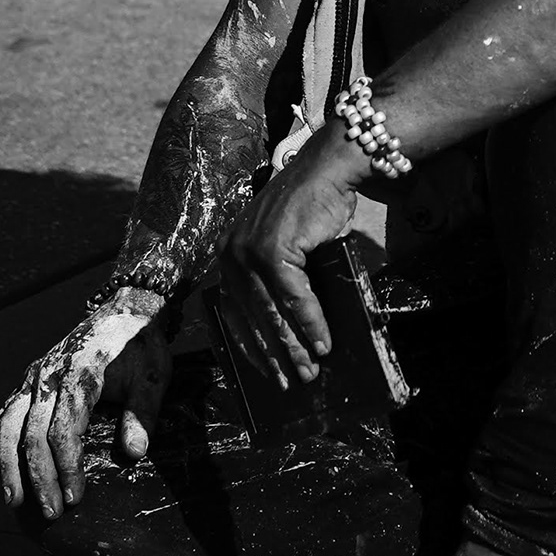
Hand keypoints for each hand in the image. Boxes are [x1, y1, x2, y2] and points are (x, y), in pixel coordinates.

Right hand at [0, 288, 169, 519]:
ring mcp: (33, 376)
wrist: (123, 310)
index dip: (66, 467)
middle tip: (52, 513)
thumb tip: (134, 453)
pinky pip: (4, 417)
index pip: (63, 430)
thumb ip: (144, 414)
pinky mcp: (28, 382)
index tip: (76, 498)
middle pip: (32, 434)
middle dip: (40, 477)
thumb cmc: (141, 347)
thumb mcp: (153, 377)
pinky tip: (5, 474)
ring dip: (8, 467)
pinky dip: (0, 447)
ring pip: (7, 426)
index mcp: (79, 373)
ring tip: (15, 502)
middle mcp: (47, 374)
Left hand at [219, 133, 368, 393]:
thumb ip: (279, 283)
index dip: (250, 347)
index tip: (267, 373)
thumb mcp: (286, 250)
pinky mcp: (272, 249)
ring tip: (311, 371)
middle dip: (274, 356)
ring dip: (294, 347)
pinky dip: (311, 324)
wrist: (327, 171)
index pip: (233, 312)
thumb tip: (292, 334)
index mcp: (227, 257)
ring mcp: (248, 251)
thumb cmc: (312, 213)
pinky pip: (293, 298)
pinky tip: (323, 344)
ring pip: (271, 312)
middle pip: (252, 318)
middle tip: (292, 384)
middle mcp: (230, 254)